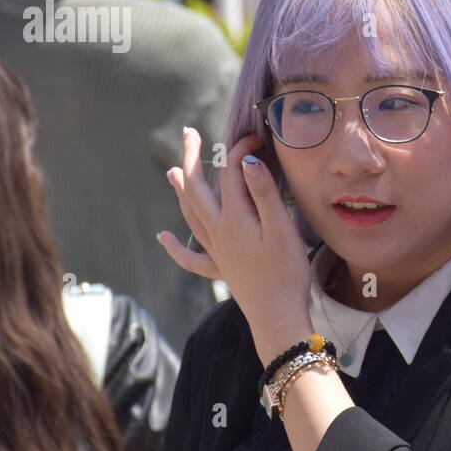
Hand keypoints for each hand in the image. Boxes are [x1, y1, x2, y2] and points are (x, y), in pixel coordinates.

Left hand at [158, 128, 313, 365]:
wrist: (278, 317)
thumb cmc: (286, 273)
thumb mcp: (281, 229)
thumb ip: (263, 194)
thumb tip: (246, 163)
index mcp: (234, 219)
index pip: (231, 174)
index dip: (240, 151)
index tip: (256, 138)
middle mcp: (218, 232)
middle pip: (197, 189)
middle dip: (192, 159)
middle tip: (189, 133)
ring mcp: (217, 252)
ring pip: (190, 216)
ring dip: (181, 192)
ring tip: (172, 172)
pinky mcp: (221, 270)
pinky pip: (191, 257)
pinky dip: (175, 247)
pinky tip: (164, 239)